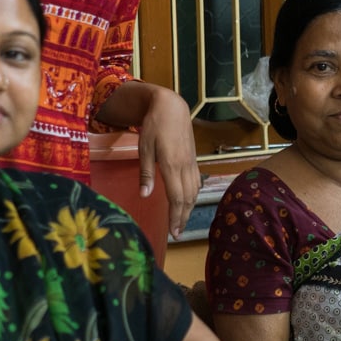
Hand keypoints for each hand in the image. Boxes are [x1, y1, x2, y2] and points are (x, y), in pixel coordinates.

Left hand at [134, 84, 200, 237]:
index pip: (177, 197)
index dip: (176, 217)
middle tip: (177, 233)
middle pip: (188, 198)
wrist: (172, 107)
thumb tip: (144, 195)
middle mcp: (185, 166)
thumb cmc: (154, 125)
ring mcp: (191, 162)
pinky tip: (188, 200)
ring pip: (194, 191)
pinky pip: (196, 182)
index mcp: (172, 164)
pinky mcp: (193, 159)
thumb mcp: (144, 148)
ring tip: (182, 221)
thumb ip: (146, 173)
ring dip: (189, 208)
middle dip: (183, 218)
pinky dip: (193, 195)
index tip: (173, 232)